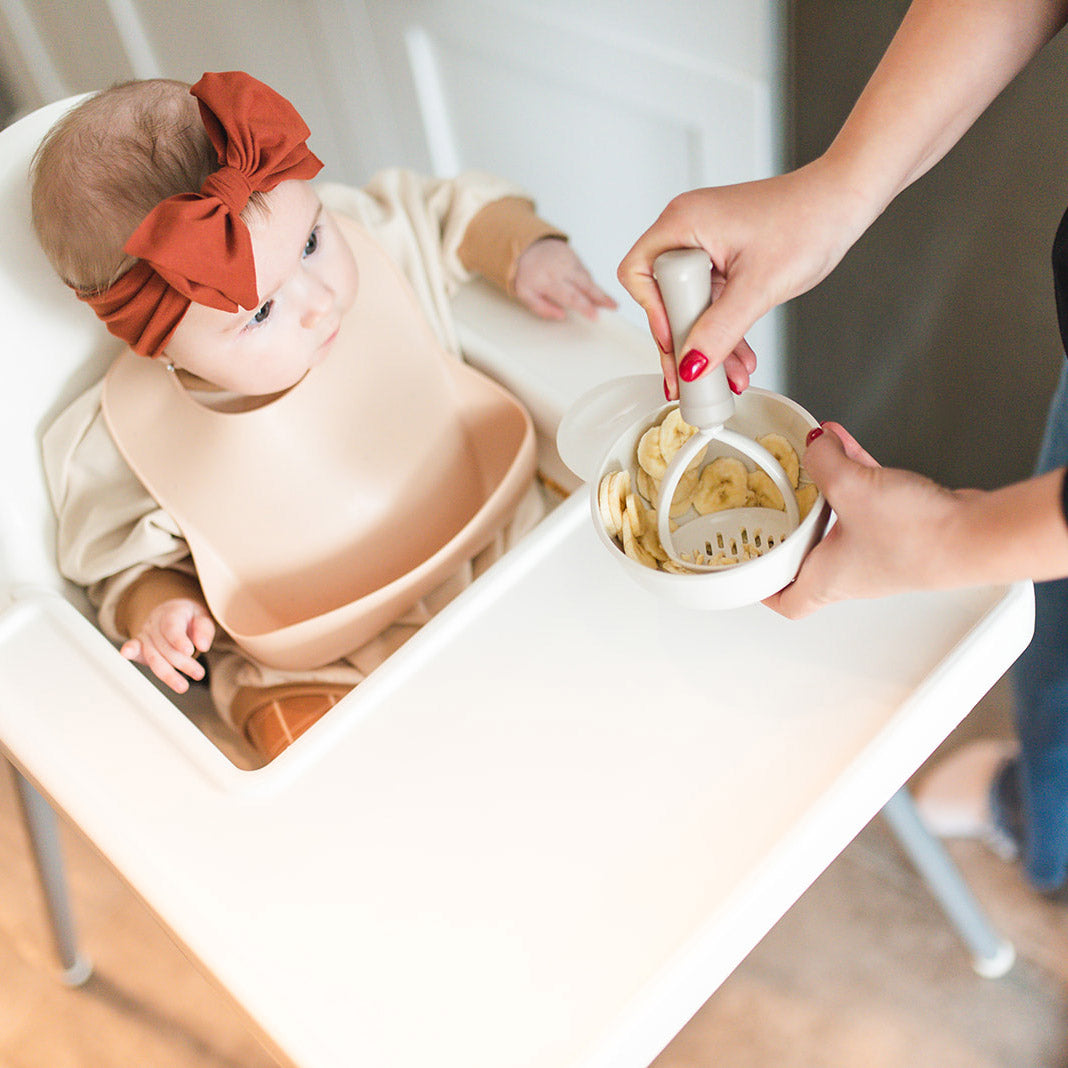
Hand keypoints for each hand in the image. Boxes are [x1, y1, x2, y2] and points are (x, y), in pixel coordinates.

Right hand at [120, 597, 214, 693]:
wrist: (174, 612)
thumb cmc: (190, 617)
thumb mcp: (203, 617)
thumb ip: (204, 629)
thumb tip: (202, 645)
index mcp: (171, 613)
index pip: (172, 627)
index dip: (178, 639)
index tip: (189, 651)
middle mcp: (155, 623)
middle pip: (164, 646)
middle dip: (182, 663)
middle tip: (199, 673)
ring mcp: (145, 635)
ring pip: (153, 656)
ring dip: (168, 674)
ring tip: (183, 686)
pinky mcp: (140, 646)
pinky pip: (134, 648)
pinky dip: (130, 651)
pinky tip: (126, 654)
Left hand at [513, 238, 616, 320]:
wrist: (527, 245)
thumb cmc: (528, 274)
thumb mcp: (525, 293)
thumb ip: (541, 307)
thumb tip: (561, 316)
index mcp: (548, 280)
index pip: (571, 295)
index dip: (585, 306)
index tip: (595, 316)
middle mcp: (562, 269)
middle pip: (586, 285)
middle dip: (601, 297)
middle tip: (614, 307)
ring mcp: (570, 261)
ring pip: (588, 278)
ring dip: (600, 292)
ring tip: (611, 304)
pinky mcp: (575, 257)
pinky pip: (585, 273)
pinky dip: (591, 283)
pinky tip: (598, 294)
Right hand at [617, 159, 868, 396]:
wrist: (845, 201)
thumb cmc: (808, 219)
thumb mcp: (759, 286)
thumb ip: (721, 330)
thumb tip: (691, 365)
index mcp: (683, 223)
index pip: (639, 275)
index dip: (654, 315)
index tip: (676, 343)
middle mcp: (688, 230)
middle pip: (663, 297)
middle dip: (685, 341)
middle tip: (696, 375)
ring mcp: (707, 245)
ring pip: (691, 306)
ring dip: (708, 343)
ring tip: (728, 377)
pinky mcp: (725, 258)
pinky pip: (712, 301)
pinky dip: (725, 329)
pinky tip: (740, 358)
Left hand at [763, 423, 970, 618]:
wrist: (974, 535)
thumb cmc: (916, 536)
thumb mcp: (850, 488)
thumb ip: (823, 462)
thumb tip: (814, 445)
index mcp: (827, 579)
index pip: (787, 602)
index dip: (764, 589)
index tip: (750, 570)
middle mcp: (852, 571)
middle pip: (807, 556)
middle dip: (790, 526)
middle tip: (773, 505)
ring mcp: (878, 550)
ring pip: (838, 520)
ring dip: (823, 487)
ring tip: (808, 456)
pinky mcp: (902, 528)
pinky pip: (866, 499)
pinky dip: (853, 473)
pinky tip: (843, 443)